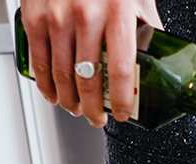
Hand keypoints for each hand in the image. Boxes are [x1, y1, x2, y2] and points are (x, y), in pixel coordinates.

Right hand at [20, 0, 161, 127]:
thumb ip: (148, 26)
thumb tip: (161, 56)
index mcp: (118, 13)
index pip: (122, 67)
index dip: (123, 98)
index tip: (125, 113)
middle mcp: (86, 16)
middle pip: (89, 78)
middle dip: (94, 108)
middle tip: (98, 119)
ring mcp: (57, 17)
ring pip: (62, 75)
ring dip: (70, 101)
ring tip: (78, 110)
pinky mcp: (34, 17)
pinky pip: (39, 60)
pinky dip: (45, 84)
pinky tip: (53, 94)